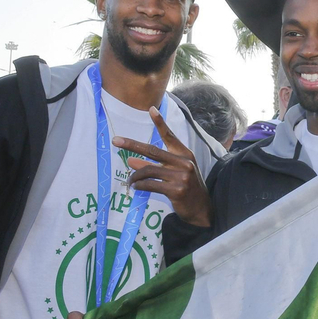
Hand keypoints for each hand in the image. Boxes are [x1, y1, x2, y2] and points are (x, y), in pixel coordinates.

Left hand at [114, 108, 212, 228]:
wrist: (201, 209)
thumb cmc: (186, 188)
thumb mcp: (173, 173)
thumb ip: (154, 165)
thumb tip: (131, 161)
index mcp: (185, 155)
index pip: (170, 136)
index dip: (160, 122)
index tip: (151, 109)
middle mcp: (184, 163)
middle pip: (152, 150)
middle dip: (132, 145)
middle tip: (115, 141)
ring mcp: (181, 176)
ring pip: (148, 170)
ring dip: (135, 176)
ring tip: (130, 180)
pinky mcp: (176, 190)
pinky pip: (150, 184)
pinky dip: (140, 185)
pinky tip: (136, 187)